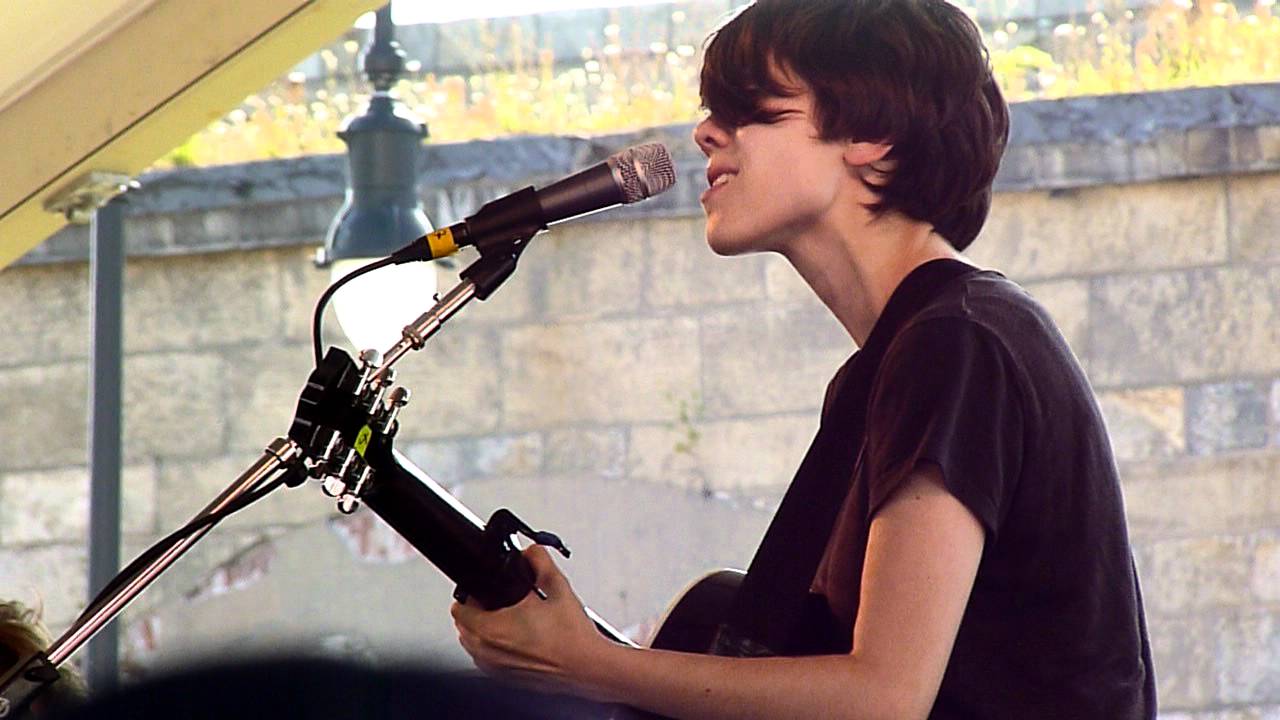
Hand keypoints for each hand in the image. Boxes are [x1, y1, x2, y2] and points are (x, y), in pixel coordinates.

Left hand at [451, 545, 607, 693]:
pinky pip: (486, 659)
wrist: (588, 668)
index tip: (485, 590)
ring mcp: (494, 667)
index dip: (471, 594)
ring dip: (483, 630)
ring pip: (473, 643)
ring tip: (510, 619)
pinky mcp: (504, 678)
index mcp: (493, 628)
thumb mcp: (558, 588)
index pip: (459, 608)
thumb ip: (541, 562)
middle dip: (477, 611)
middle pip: (463, 626)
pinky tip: (517, 638)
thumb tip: (532, 552)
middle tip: (500, 601)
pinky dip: (494, 647)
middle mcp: (488, 651)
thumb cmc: (573, 639)